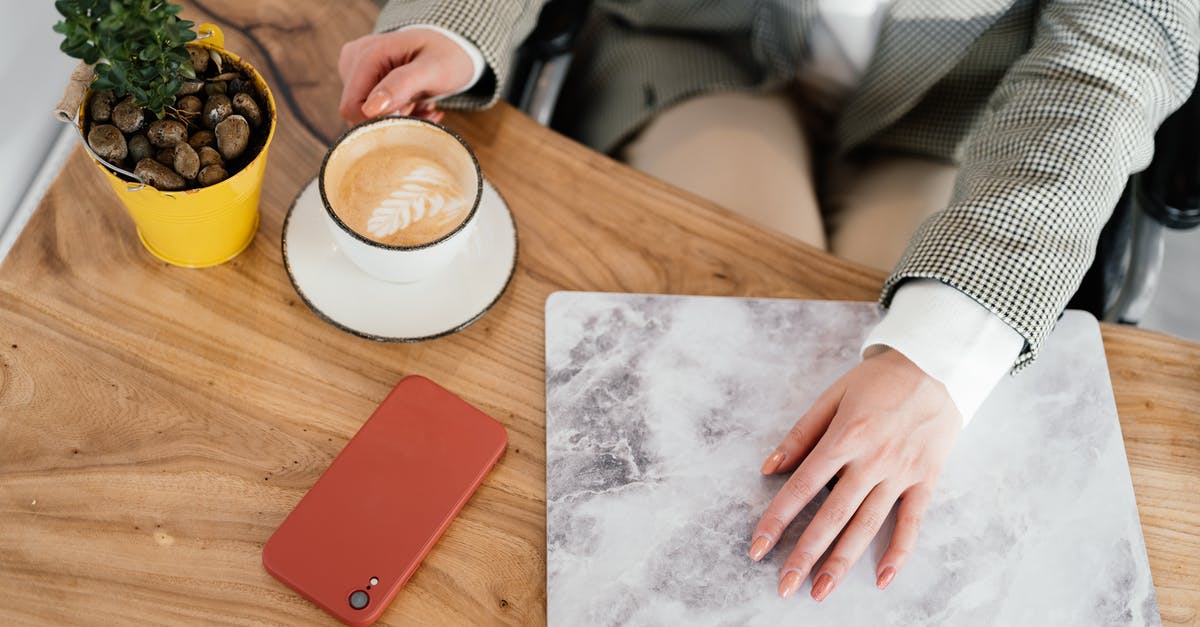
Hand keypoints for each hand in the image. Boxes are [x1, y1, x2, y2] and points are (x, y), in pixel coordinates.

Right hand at [338, 29, 474, 124]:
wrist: (454, 48)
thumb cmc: (448, 56)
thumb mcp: (434, 70)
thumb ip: (402, 85)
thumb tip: (370, 109)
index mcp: (368, 53)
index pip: (352, 105)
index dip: (378, 121)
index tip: (411, 119)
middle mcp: (355, 57)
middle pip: (356, 110)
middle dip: (390, 120)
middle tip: (424, 113)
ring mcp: (356, 67)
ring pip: (364, 112)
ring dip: (396, 119)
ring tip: (423, 108)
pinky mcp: (363, 77)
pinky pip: (370, 108)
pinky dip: (396, 114)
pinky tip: (417, 106)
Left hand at [748, 347, 960, 600]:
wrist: (937, 365)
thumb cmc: (878, 381)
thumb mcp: (831, 397)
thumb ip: (800, 435)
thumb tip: (768, 468)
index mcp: (844, 437)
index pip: (802, 488)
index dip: (777, 519)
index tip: (758, 547)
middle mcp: (872, 460)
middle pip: (832, 516)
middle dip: (805, 554)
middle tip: (784, 585)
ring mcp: (901, 473)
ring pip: (867, 525)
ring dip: (842, 561)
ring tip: (820, 591)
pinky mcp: (926, 480)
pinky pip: (912, 522)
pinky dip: (899, 552)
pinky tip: (881, 578)